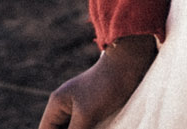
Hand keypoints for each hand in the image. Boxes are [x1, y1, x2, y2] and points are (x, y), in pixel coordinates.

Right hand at [37, 37, 156, 127]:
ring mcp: (80, 106)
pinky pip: (86, 125)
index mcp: (57, 104)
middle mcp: (65, 105)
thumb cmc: (105, 86)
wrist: (129, 64)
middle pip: (59, 128)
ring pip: (74, 127)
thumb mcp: (86, 115)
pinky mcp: (94, 108)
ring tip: (96, 127)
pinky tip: (101, 128)